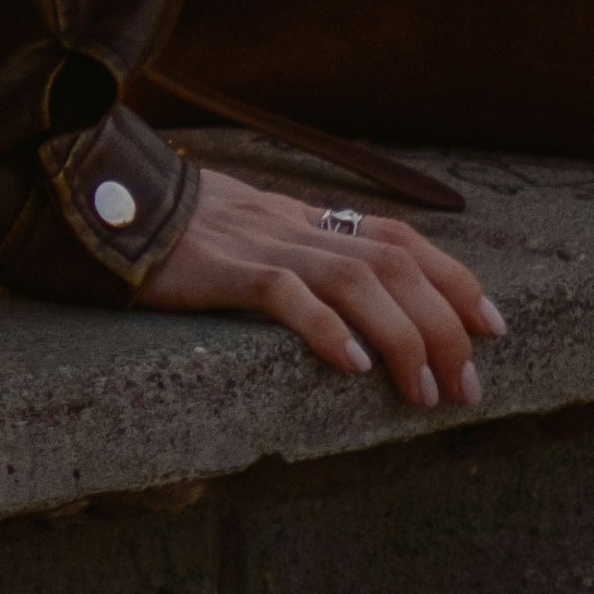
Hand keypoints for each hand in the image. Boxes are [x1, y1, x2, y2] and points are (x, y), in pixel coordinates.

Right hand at [141, 168, 505, 404]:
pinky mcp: (217, 269)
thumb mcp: (247, 237)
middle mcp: (294, 227)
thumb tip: (346, 310)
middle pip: (394, 264)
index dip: (455, 280)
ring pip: (355, 278)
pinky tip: (350, 367)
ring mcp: (258, 244)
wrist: (99, 201)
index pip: (401, 240)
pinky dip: (325, 329)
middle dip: (445, 327)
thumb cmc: (170, 234)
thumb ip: (293, 259)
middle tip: (466, 388)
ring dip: (402, 337)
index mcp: (304, 220)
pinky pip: (282, 294)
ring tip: (421, 392)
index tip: (494, 329)